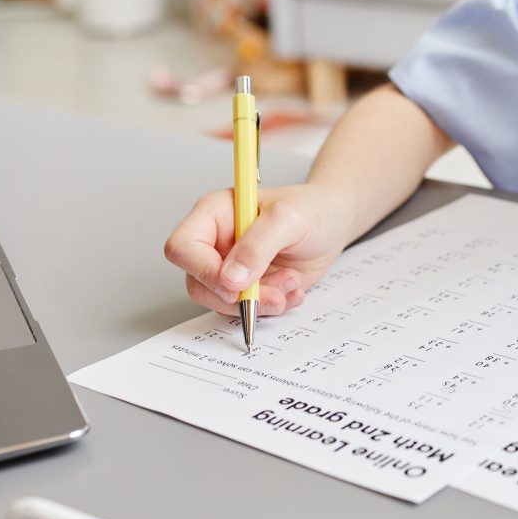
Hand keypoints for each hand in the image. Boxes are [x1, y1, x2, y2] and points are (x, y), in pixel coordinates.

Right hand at [164, 183, 356, 317]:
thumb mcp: (288, 219)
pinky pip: (246, 310)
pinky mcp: (247, 286)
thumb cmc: (311, 208)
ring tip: (291, 284)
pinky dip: (272, 307)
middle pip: (198, 283)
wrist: (334, 221)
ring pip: (222, 302)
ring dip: (260, 302)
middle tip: (275, 293)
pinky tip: (293, 290)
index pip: (183, 247)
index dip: (203, 271)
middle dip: (238, 296)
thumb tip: (230, 279)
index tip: (235, 285)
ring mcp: (229, 267)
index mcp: (214, 214)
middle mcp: (215, 242)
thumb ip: (258, 245)